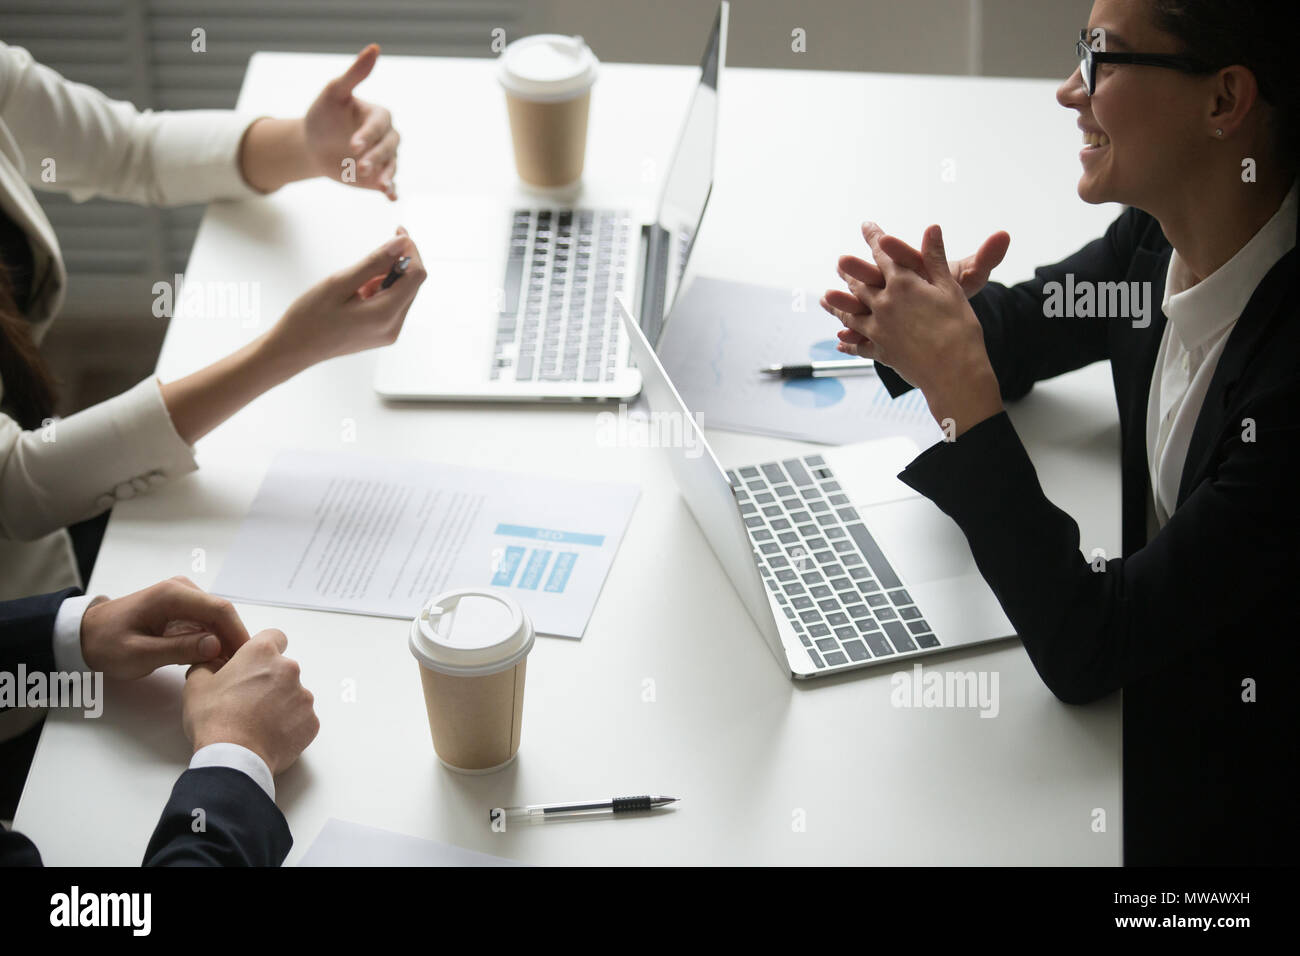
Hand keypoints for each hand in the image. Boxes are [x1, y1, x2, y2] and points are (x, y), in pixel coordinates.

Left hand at [78, 577, 249, 679]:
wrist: (84, 634)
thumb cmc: (106, 644)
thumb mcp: (139, 654)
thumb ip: (178, 649)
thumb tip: (217, 645)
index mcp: (173, 595)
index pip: (220, 610)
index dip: (238, 634)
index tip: (249, 659)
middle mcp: (183, 589)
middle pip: (222, 613)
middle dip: (234, 640)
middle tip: (240, 670)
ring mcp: (183, 596)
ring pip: (217, 619)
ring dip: (224, 642)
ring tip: (227, 668)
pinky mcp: (182, 607)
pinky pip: (206, 623)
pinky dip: (213, 641)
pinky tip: (213, 660)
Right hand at [182, 629, 318, 774]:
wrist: (234, 757)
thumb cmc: (215, 719)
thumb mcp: (196, 684)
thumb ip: (208, 665)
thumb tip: (213, 664)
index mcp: (262, 653)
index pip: (274, 637)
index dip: (263, 649)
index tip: (254, 663)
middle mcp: (289, 669)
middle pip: (283, 669)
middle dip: (269, 681)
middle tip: (248, 701)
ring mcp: (304, 696)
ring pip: (293, 694)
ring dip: (280, 704)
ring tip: (256, 723)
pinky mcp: (311, 722)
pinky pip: (301, 719)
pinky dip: (289, 725)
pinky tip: (269, 736)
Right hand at [260, 227, 426, 375]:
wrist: (294, 349)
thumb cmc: (309, 316)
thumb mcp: (339, 282)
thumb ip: (374, 262)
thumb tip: (402, 244)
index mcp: (385, 315)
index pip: (416, 275)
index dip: (411, 251)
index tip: (397, 232)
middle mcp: (393, 327)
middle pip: (412, 285)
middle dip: (399, 263)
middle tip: (373, 253)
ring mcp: (389, 334)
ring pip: (402, 294)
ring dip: (387, 278)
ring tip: (355, 283)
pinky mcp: (382, 335)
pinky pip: (392, 305)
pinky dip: (381, 291)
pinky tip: (357, 294)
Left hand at [304, 44, 398, 199]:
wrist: (313, 146)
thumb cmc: (323, 115)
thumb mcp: (334, 93)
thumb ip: (355, 74)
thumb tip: (375, 48)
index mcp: (378, 116)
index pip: (379, 125)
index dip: (368, 135)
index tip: (353, 145)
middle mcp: (386, 137)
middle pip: (389, 147)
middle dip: (376, 157)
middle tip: (360, 166)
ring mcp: (384, 158)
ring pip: (392, 166)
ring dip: (386, 175)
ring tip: (379, 185)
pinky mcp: (379, 177)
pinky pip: (390, 183)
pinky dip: (392, 190)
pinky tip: (390, 197)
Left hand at [820, 222, 1003, 435]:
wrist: (955, 372)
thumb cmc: (959, 328)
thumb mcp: (951, 289)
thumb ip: (935, 258)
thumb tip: (932, 228)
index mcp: (902, 284)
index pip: (884, 254)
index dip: (875, 238)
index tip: (867, 226)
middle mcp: (883, 303)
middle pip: (861, 283)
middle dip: (850, 270)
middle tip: (841, 263)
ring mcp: (877, 329)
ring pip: (852, 313)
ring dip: (838, 304)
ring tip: (825, 298)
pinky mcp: (879, 351)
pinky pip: (859, 345)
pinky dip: (848, 342)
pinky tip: (840, 341)